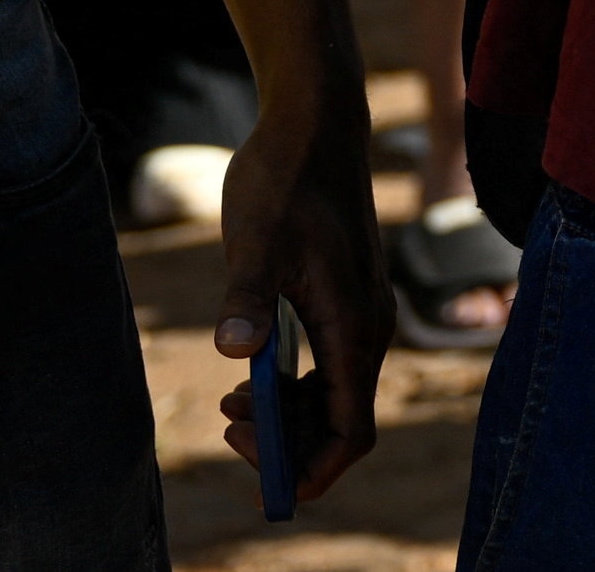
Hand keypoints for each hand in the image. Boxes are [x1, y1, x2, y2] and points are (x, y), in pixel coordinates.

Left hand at [212, 98, 386, 504]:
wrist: (314, 119)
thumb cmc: (285, 175)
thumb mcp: (255, 238)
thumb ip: (247, 297)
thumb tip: (234, 352)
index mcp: (355, 326)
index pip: (350, 432)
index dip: (309, 469)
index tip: (258, 474)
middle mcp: (369, 328)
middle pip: (342, 423)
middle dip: (289, 444)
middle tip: (226, 426)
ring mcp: (362, 313)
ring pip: (336, 398)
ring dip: (288, 417)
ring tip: (230, 406)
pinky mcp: (347, 299)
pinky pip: (330, 368)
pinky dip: (294, 388)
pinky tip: (249, 375)